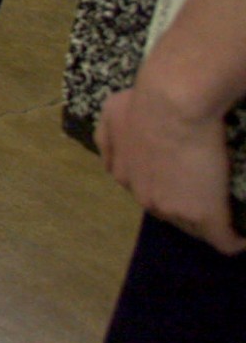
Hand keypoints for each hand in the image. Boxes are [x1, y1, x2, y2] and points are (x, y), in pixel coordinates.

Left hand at [99, 79, 245, 253]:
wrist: (174, 102)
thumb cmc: (144, 101)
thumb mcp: (112, 114)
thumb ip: (109, 135)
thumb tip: (114, 148)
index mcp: (124, 175)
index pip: (147, 193)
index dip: (167, 190)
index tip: (184, 185)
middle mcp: (144, 197)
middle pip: (168, 213)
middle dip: (186, 208)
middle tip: (208, 197)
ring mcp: (173, 208)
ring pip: (193, 226)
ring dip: (209, 222)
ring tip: (229, 217)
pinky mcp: (204, 214)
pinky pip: (223, 240)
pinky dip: (235, 240)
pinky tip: (244, 239)